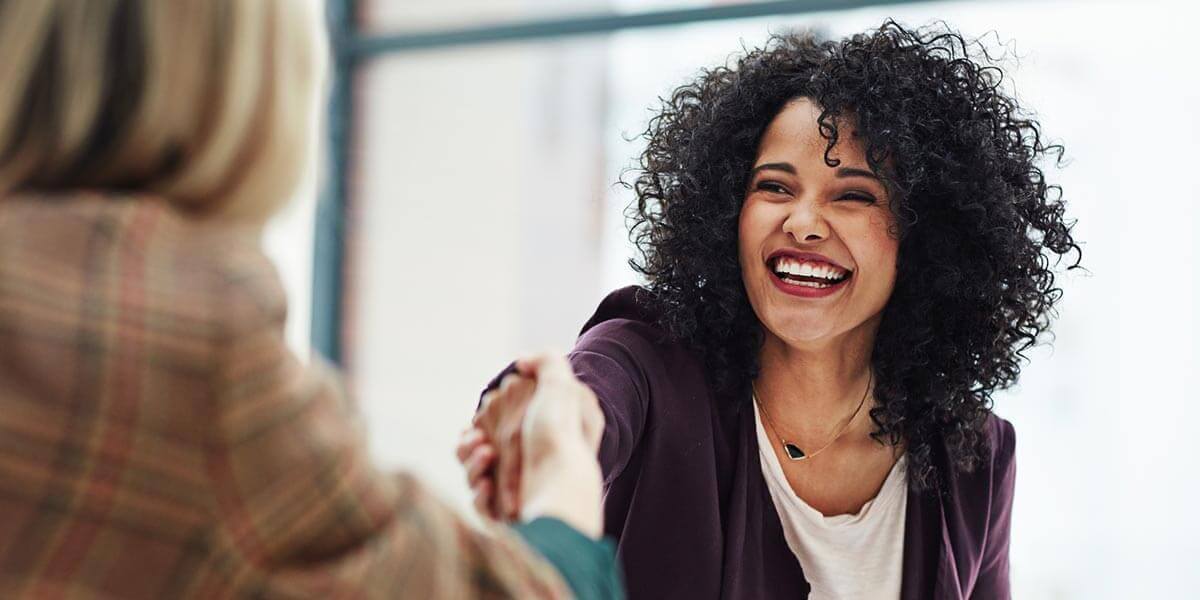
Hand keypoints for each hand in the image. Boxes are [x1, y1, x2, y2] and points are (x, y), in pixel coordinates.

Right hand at [458, 353, 603, 536]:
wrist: (562, 488)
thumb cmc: (561, 436)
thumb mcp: (562, 386)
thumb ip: (545, 362)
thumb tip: (522, 362)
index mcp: (537, 436)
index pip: (498, 424)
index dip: (484, 418)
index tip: (483, 416)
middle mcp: (527, 464)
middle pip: (478, 448)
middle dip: (470, 442)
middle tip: (479, 440)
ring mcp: (516, 491)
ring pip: (473, 474)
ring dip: (471, 463)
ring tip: (486, 456)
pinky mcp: (507, 515)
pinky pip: (480, 503)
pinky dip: (479, 493)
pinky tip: (487, 485)